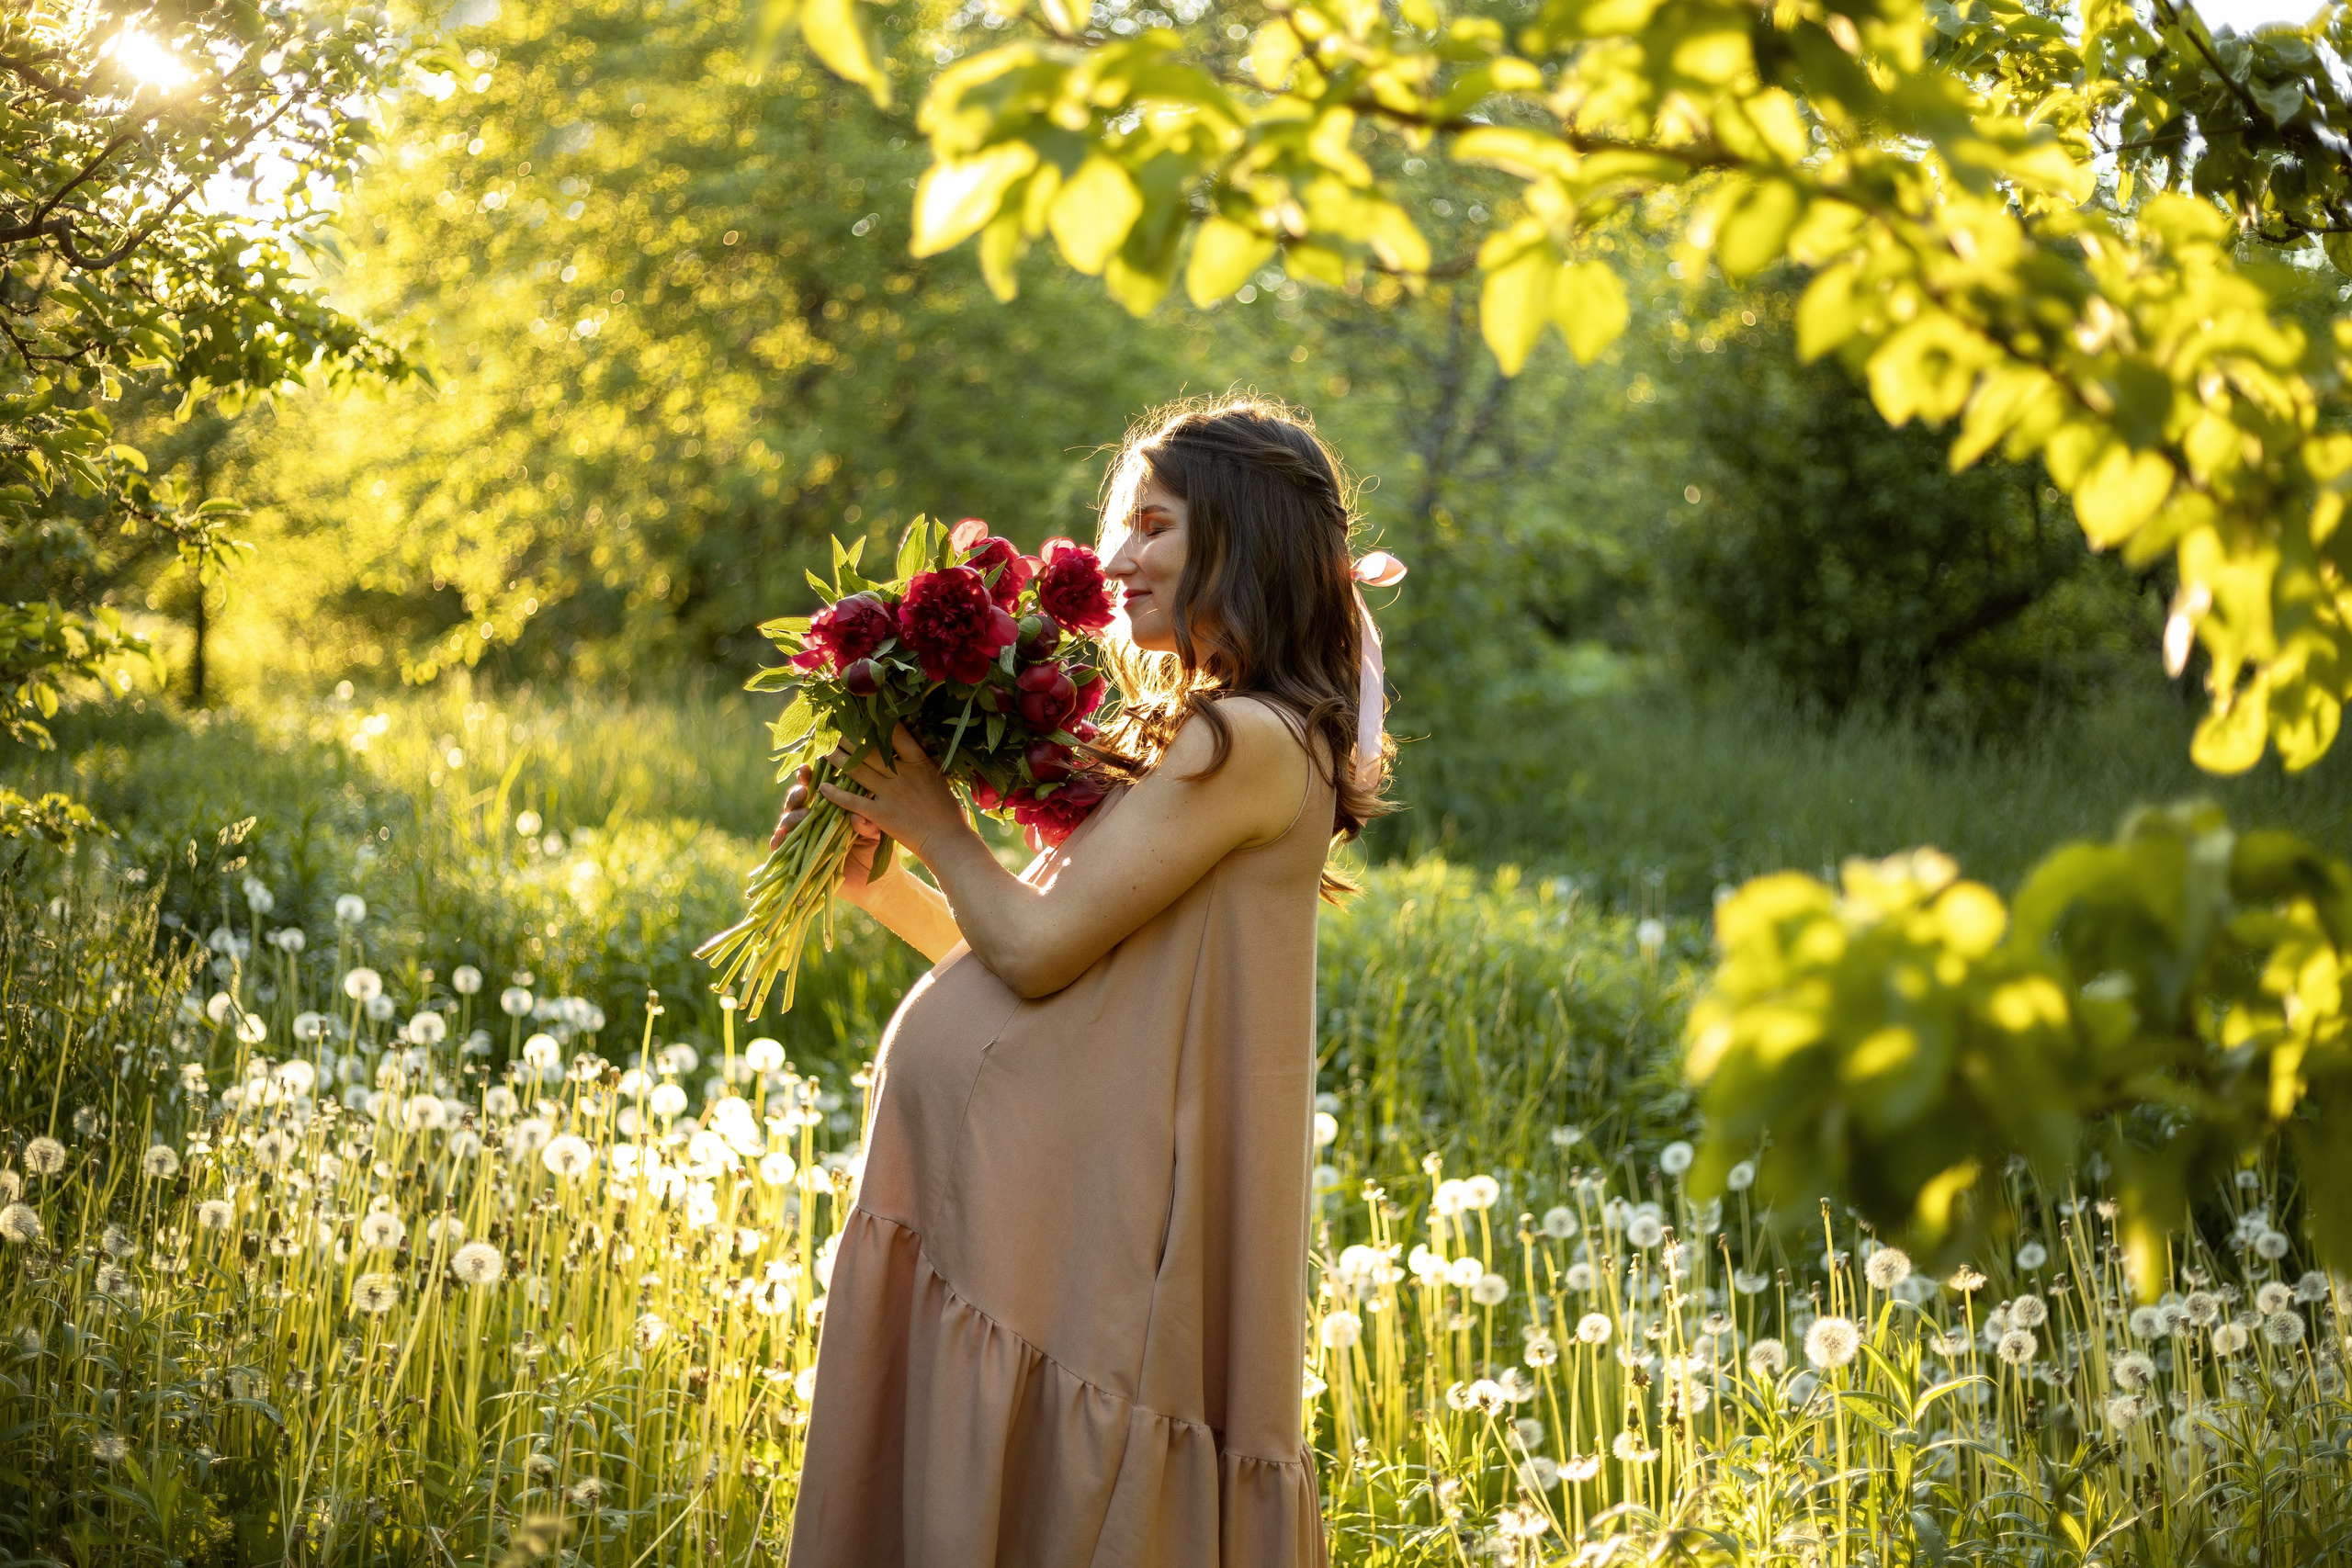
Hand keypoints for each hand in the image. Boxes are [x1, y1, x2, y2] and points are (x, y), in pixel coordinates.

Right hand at [773, 765, 890, 898]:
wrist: (878, 884)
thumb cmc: (878, 851)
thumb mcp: (878, 834)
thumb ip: (870, 824)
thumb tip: (857, 817)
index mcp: (832, 806)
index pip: (816, 786)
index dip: (808, 776)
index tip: (806, 769)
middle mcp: (815, 820)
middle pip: (797, 801)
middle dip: (796, 795)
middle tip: (804, 793)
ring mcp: (805, 839)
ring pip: (787, 821)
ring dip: (790, 816)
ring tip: (801, 816)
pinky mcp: (799, 859)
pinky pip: (783, 849)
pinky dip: (778, 841)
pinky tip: (780, 837)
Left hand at [817, 724, 970, 868]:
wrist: (946, 840)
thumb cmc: (948, 811)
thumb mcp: (938, 778)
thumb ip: (922, 762)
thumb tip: (914, 743)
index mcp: (919, 763)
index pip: (897, 735)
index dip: (879, 722)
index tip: (864, 712)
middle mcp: (902, 774)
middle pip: (870, 751)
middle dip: (849, 738)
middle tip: (833, 729)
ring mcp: (890, 794)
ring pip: (858, 771)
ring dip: (838, 759)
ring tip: (824, 750)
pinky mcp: (880, 814)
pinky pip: (853, 801)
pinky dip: (837, 795)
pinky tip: (823, 788)